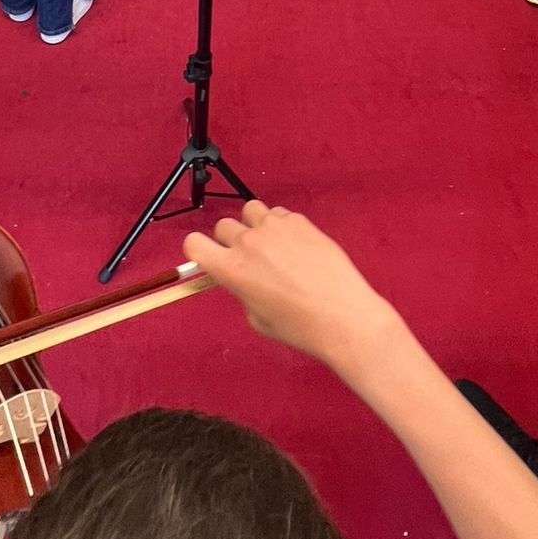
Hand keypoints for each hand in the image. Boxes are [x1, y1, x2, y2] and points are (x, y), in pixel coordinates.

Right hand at [184, 201, 399, 375]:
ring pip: (251, 210)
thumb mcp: (258, 319)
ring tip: (272, 246)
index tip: (211, 258)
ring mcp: (275, 227)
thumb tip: (244, 277)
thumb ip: (242, 291)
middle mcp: (248, 242)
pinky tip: (297, 246)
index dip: (199, 250)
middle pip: (223, 226)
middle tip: (250, 260)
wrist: (343, 316)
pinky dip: (281, 226)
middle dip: (230, 241)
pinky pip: (279, 214)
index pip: (194, 243)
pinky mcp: (300, 220)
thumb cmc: (299, 328)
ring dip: (254, 225)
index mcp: (232, 270)